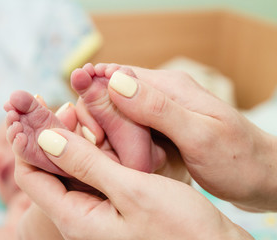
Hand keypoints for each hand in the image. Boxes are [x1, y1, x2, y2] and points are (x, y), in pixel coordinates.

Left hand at [15, 129, 251, 239]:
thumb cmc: (180, 228)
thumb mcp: (131, 190)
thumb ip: (86, 164)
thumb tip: (45, 139)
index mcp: (75, 218)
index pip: (30, 177)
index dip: (25, 142)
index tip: (29, 111)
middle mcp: (79, 217)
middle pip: (47, 172)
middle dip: (45, 136)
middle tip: (51, 103)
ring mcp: (96, 211)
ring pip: (70, 170)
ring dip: (69, 140)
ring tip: (76, 108)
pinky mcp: (113, 205)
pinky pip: (91, 174)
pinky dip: (91, 150)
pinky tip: (100, 131)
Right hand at [107, 67, 276, 210]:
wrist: (263, 177)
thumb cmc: (237, 160)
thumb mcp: (199, 136)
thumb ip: (159, 109)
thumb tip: (116, 82)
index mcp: (172, 88)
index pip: (120, 76)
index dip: (94, 90)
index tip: (80, 114)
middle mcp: (166, 94)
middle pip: (117, 91)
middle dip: (97, 111)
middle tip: (92, 138)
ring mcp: (166, 111)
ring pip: (123, 109)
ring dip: (108, 125)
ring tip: (101, 147)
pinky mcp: (166, 127)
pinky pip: (135, 124)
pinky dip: (122, 136)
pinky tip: (118, 151)